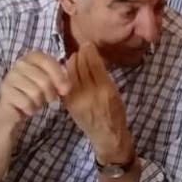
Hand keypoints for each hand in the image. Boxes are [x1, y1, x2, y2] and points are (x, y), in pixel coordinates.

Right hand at [0, 51, 69, 125]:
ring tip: (35, 102)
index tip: (65, 90)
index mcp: (31, 57)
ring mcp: (10, 77)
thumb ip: (60, 79)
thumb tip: (66, 86)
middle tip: (47, 99)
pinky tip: (27, 108)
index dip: (59, 77)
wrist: (12, 109)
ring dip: (39, 103)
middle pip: (44, 81)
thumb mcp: (50, 83)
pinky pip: (26, 103)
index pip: (48, 62)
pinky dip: (30, 109)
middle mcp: (19, 64)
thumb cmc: (33, 93)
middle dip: (50, 94)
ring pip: (35, 93)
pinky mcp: (5, 92)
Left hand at [63, 42, 130, 163]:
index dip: (89, 51)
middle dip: (79, 55)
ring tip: (75, 58)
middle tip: (81, 50)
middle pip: (79, 66)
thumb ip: (103, 74)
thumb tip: (92, 55)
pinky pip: (65, 84)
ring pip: (70, 73)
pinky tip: (70, 71)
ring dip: (72, 63)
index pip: (93, 63)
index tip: (88, 44)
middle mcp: (89, 94)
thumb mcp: (115, 92)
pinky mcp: (69, 105)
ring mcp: (77, 100)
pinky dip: (67, 75)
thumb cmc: (115, 113)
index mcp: (105, 90)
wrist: (107, 136)